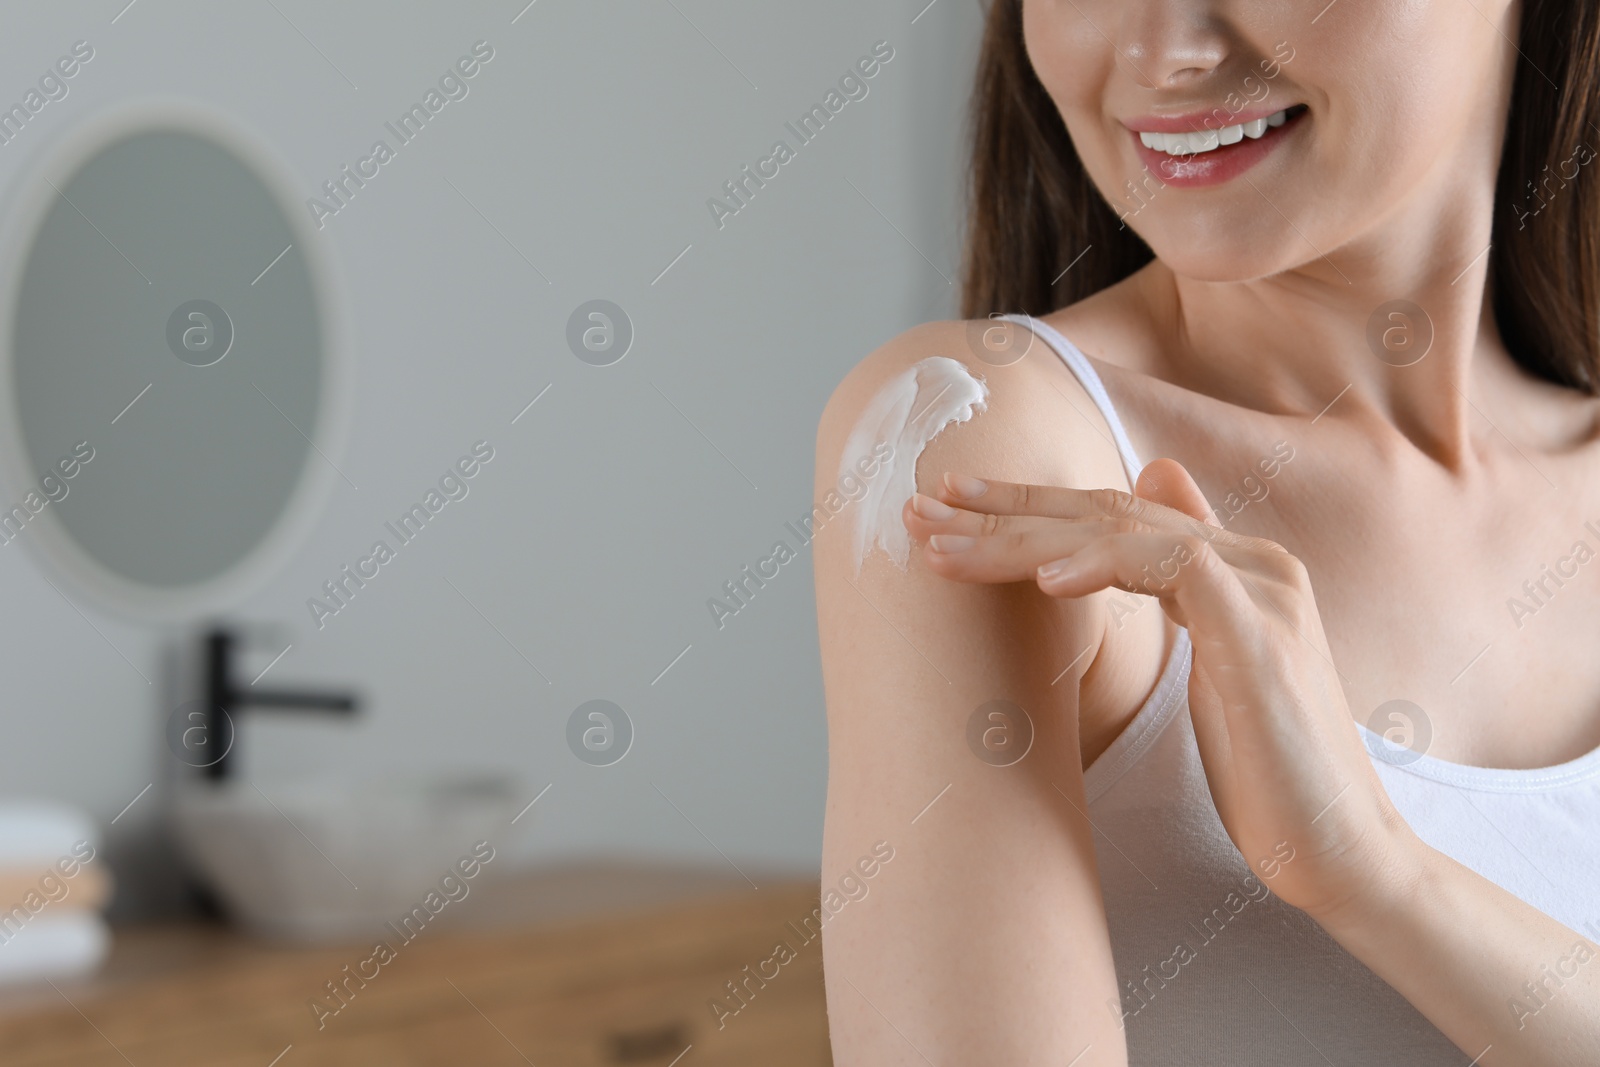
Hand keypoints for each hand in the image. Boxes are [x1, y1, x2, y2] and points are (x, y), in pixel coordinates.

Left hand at [901, 459, 1421, 920]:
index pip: (1113, 514)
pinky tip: (1045, 580)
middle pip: (1106, 513)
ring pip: (1123, 533)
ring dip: (1023, 537)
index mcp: (1232, 566)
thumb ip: (1181, 582)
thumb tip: (1155, 489)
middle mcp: (1249, 561)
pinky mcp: (1262, 634)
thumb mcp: (1212, 662)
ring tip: (946, 550)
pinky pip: (1176, 572)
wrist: (1340, 846)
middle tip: (918, 512)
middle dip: (1003, 511)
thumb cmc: (1266, 766)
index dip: (1028, 504)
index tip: (948, 504)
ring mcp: (1260, 591)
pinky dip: (1105, 568)